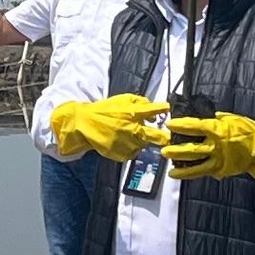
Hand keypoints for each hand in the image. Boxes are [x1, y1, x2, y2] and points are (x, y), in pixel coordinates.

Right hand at [51, 91, 170, 163]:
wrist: (86, 124)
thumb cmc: (104, 111)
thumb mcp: (123, 99)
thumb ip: (141, 102)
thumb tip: (154, 109)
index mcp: (135, 113)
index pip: (157, 110)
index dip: (165, 110)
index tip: (168, 111)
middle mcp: (134, 130)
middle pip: (159, 137)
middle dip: (165, 138)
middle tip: (166, 137)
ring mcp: (129, 144)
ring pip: (144, 145)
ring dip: (140, 141)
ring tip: (126, 134)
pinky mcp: (123, 155)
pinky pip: (133, 153)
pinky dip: (129, 148)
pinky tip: (120, 141)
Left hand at [161, 109, 254, 195]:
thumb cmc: (247, 131)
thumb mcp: (231, 119)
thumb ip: (215, 119)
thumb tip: (201, 116)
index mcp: (217, 129)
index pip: (194, 127)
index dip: (181, 125)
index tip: (170, 124)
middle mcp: (216, 146)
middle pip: (191, 149)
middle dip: (176, 150)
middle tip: (164, 150)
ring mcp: (218, 160)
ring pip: (195, 165)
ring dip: (181, 167)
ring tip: (170, 169)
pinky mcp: (220, 170)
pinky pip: (202, 172)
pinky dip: (190, 174)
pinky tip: (180, 174)